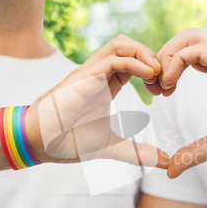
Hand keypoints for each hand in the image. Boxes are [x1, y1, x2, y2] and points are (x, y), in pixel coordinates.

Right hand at [25, 35, 169, 168]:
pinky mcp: (84, 77)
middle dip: (152, 57)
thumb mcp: (113, 146)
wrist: (41, 143)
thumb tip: (164, 163)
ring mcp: (90, 73)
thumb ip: (138, 153)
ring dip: (143, 53)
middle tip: (165, 79)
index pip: (135, 63)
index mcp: (106, 85)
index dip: (153, 71)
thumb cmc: (70, 141)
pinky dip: (134, 62)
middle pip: (129, 47)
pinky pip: (112, 59)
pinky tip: (149, 74)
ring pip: (120, 44)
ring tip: (157, 72)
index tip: (165, 90)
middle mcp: (99, 74)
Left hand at [151, 28, 206, 177]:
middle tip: (155, 86)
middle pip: (186, 38)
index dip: (168, 67)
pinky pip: (196, 49)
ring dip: (168, 56)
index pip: (189, 53)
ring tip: (162, 85)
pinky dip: (176, 62)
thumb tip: (171, 171)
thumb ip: (194, 153)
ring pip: (189, 36)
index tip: (159, 92)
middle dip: (163, 56)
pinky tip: (171, 86)